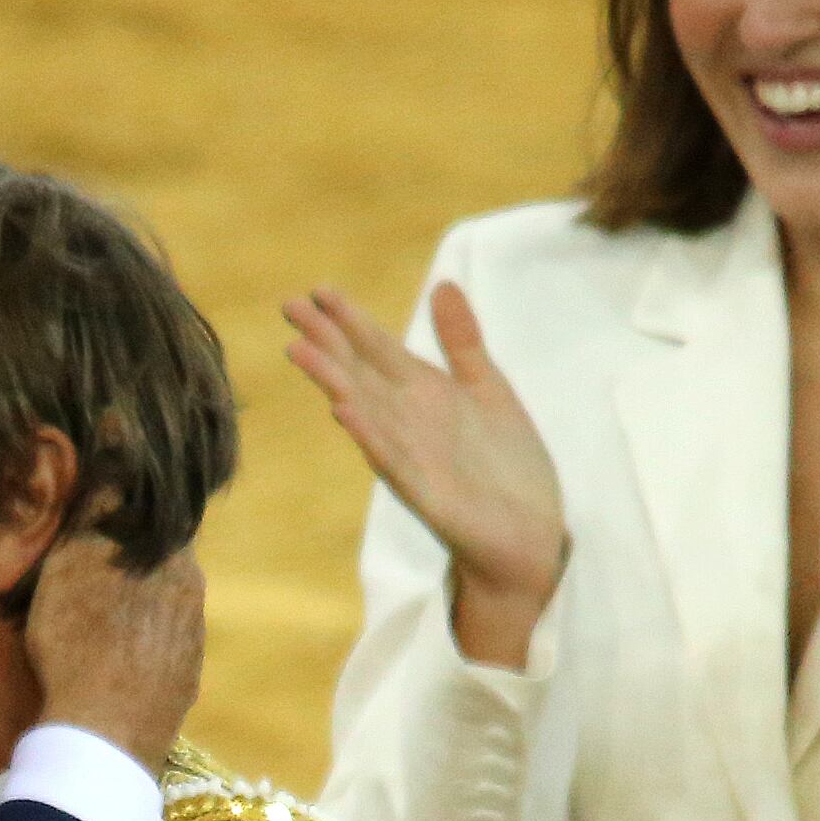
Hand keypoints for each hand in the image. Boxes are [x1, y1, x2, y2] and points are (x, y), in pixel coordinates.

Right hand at [23, 524, 207, 769]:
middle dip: (133, 563)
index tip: (100, 524)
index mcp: (175, 557)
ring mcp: (194, 641)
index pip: (157, 519)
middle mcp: (194, 594)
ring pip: (165, 607)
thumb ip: (100, 506)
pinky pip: (163, 650)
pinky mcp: (186, 682)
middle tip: (90, 575)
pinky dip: (142, 648)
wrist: (105, 733)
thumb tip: (121, 449)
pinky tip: (114, 661)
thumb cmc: (80, 639)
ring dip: (139, 607)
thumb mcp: (74, 560)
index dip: (126, 518)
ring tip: (98, 624)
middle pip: (162, 563)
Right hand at [280, 281, 567, 667]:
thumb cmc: (507, 468)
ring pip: (365, 412)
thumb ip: (463, 342)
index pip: (378, 349)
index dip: (351, 320)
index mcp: (424, 395)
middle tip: (289, 306)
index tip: (319, 289)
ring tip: (300, 350)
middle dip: (327, 341)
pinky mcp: (426, 493)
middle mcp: (408, 422)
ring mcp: (412, 457)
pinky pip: (391, 460)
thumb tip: (443, 284)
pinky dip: (368, 435)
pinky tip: (344, 411)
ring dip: (333, 382)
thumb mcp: (489, 391)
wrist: (530, 536)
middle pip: (360, 374)